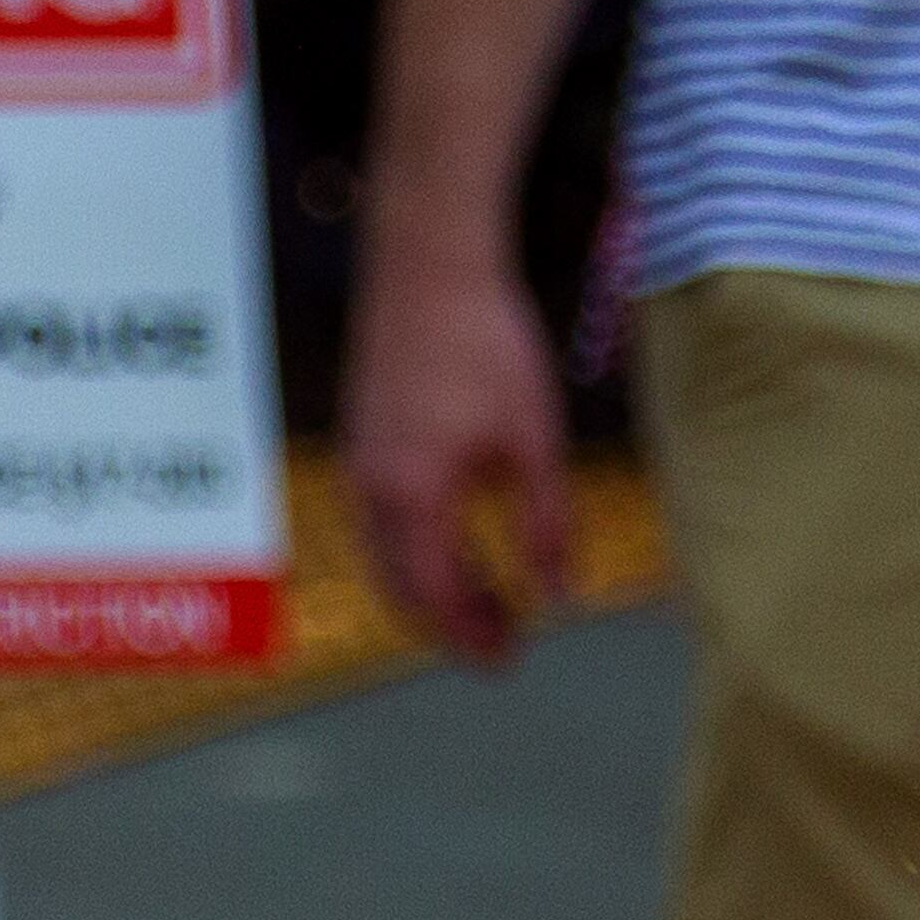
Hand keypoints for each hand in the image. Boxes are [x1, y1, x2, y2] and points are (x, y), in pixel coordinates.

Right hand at [340, 250, 570, 661]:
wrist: (429, 259)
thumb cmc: (487, 343)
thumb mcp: (536, 443)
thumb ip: (548, 527)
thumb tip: (560, 597)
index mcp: (413, 493)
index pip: (436, 595)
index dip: (472, 636)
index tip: (509, 660)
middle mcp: (371, 483)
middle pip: (401, 587)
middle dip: (451, 624)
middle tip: (505, 644)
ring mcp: (359, 457)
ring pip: (386, 555)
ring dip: (434, 588)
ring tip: (495, 601)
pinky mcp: (361, 434)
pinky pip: (380, 518)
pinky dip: (417, 549)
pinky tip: (462, 543)